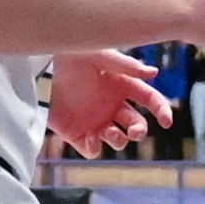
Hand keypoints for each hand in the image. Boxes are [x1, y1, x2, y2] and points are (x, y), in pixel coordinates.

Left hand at [45, 48, 168, 158]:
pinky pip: (92, 149)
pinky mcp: (77, 134)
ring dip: (119, 140)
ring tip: (107, 131)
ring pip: (118, 140)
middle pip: (136, 125)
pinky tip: (91, 140)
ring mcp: (96, 121)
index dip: (161, 110)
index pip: (150, 100)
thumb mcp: (100, 55)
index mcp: (123, 86)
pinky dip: (95, 149)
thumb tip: (154, 73)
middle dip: (140, 131)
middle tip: (134, 131)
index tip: (166, 121)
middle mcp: (113, 106)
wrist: (38, 65)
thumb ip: (126, 65)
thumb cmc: (70, 54)